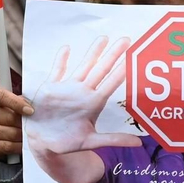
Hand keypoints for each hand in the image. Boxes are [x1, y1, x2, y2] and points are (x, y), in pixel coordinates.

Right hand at [0, 87, 31, 158]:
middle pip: (8, 117)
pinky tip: (24, 144)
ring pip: (9, 133)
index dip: (17, 103)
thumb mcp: (13, 102)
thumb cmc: (7, 111)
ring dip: (23, 136)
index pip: (2, 97)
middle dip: (24, 123)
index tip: (31, 111)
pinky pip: (6, 146)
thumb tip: (36, 109)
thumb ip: (22, 102)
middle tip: (36, 126)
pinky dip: (18, 146)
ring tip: (31, 135)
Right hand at [24, 37, 139, 159]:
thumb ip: (114, 139)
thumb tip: (139, 144)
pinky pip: (57, 70)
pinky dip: (61, 60)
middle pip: (101, 69)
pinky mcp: (51, 88)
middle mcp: (83, 92)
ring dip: (93, 53)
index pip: (111, 83)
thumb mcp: (91, 141)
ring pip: (83, 66)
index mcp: (93, 103)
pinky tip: (67, 48)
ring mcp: (68, 88)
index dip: (122, 71)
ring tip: (104, 38)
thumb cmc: (67, 143)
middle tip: (126, 40)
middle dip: (113, 55)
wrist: (43, 143)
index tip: (134, 58)